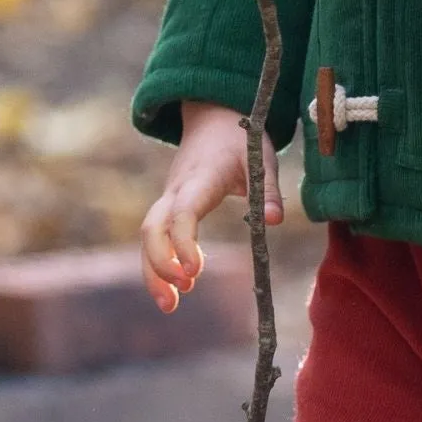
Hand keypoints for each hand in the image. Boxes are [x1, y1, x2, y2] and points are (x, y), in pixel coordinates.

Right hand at [140, 101, 281, 312]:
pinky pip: (155, 236)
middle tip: (178, 297)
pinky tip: (174, 291)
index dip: (183, 243)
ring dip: (152, 271)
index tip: (194, 273)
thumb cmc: (240, 138)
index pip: (183, 212)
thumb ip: (268, 188)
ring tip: (170, 306)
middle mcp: (177, 189)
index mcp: (200, 177)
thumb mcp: (262, 156)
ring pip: (148, 235)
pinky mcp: (169, 206)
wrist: (213, 115)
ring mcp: (169, 197)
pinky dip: (158, 263)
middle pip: (152, 227)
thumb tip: (274, 221)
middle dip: (158, 263)